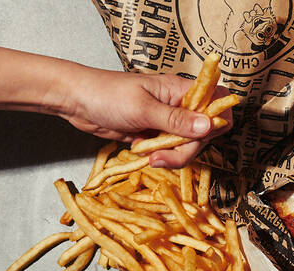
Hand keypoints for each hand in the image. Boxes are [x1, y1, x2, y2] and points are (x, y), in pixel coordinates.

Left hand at [59, 68, 232, 167]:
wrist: (76, 101)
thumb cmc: (107, 94)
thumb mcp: (143, 108)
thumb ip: (177, 120)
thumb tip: (209, 125)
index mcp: (180, 90)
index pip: (217, 103)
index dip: (216, 121)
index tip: (201, 136)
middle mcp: (179, 105)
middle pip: (204, 132)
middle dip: (187, 149)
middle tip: (163, 155)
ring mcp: (168, 121)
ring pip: (188, 145)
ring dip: (173, 156)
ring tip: (149, 156)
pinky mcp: (156, 134)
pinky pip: (171, 150)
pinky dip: (162, 157)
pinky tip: (145, 155)